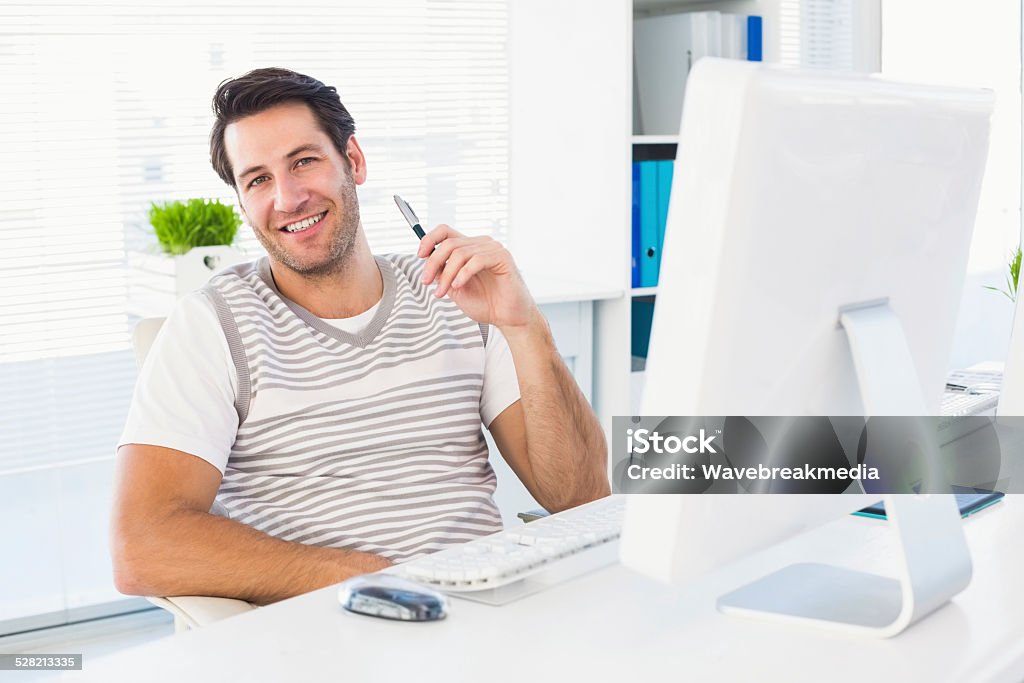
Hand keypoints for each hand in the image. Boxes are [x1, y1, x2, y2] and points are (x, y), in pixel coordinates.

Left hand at [417, 224, 537, 329]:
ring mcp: (493, 249)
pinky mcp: (502, 258)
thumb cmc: (486, 304)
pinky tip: (459, 285)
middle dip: (433, 263)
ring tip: (443, 292)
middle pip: (449, 243)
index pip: (446, 232)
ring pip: (460, 253)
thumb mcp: (455, 288)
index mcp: (469, 248)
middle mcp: (481, 244)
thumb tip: (426, 260)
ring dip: (447, 274)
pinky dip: (463, 274)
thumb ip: (442, 273)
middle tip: (427, 282)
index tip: (420, 255)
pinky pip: (476, 260)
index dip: (429, 239)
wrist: (507, 318)